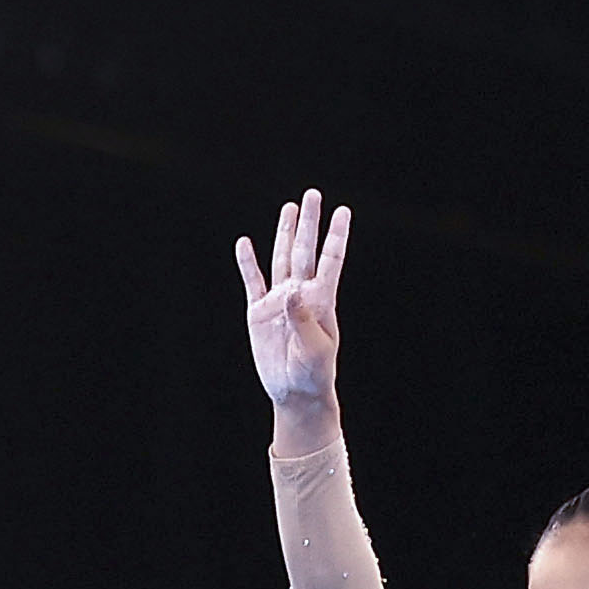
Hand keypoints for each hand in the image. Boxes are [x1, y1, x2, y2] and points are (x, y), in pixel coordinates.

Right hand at [234, 189, 352, 412]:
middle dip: (309, 224)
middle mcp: (300, 294)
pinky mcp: (259, 313)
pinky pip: (253, 283)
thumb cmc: (313, 373)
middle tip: (313, 195)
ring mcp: (279, 301)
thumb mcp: (314, 349)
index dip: (335, 236)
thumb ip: (304, 319)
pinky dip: (248, 264)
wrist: (295, 393)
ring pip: (281, 259)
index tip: (343, 211)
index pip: (330, 261)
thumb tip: (292, 290)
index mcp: (321, 301)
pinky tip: (245, 243)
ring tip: (290, 208)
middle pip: (304, 251)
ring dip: (285, 234)